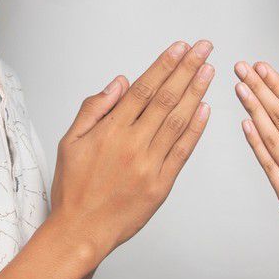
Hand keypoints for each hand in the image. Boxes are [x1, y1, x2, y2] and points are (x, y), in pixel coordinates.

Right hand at [50, 40, 214, 267]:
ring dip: (196, 93)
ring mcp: (149, 164)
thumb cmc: (74, 188)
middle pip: (166, 99)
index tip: (180, 48)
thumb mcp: (70, 142)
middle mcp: (132, 144)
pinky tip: (206, 109)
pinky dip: (196, 129)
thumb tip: (120, 82)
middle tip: (204, 49)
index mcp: (110, 131)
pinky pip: (183, 151)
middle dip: (187, 70)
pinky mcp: (162, 184)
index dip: (165, 66)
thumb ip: (95, 108)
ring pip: (178, 121)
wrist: (80, 230)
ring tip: (209, 71)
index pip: (143, 89)